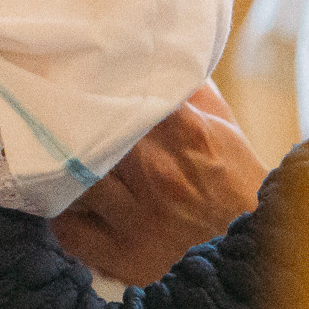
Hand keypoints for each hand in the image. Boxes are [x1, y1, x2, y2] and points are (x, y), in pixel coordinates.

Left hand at [53, 83, 265, 285]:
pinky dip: (61, 218)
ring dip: (61, 171)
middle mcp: (158, 172)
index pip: (119, 99)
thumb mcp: (219, 120)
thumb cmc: (234, 176)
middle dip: (70, 129)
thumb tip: (155, 53)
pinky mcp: (126, 255)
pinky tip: (66, 204)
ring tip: (56, 162)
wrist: (257, 241)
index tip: (75, 83)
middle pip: (88, 138)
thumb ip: (183, 87)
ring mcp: (139, 217)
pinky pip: (70, 232)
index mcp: (182, 132)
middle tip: (51, 118)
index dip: (92, 90)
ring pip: (73, 182)